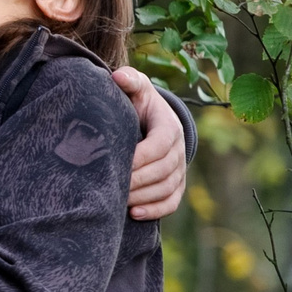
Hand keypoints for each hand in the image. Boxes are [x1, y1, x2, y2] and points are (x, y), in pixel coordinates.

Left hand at [114, 66, 187, 220]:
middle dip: (137, 180)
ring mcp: (179, 169)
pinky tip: (134, 214)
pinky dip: (155, 210)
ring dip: (143, 197)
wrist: (152, 120)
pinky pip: (171, 202)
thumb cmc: (138, 102)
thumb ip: (129, 80)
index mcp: (169, 126)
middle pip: (162, 170)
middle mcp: (178, 149)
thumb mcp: (136, 88)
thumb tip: (118, 77)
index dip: (141, 156)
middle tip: (112, 187)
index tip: (119, 163)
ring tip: (118, 201)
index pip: (160, 145)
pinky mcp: (176, 184)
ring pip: (166, 188)